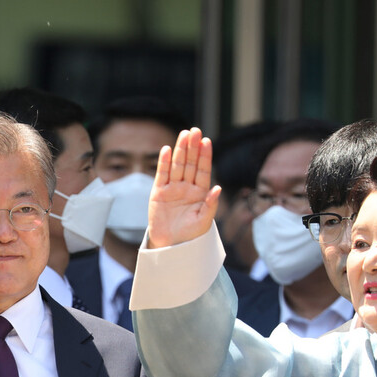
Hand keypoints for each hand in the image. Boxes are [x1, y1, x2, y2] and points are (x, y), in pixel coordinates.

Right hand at [147, 127, 220, 247]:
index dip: (205, 156)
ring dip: (180, 150)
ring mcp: (172, 188)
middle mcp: (187, 187)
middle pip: (190, 164)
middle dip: (193, 147)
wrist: (172, 246)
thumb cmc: (191, 235)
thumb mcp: (204, 221)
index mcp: (200, 192)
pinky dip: (163, 163)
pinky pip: (162, 175)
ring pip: (177, 166)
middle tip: (195, 131)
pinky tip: (166, 150)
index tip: (206, 141)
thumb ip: (211, 204)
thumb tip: (218, 188)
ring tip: (184, 135)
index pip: (203, 170)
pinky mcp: (159, 192)